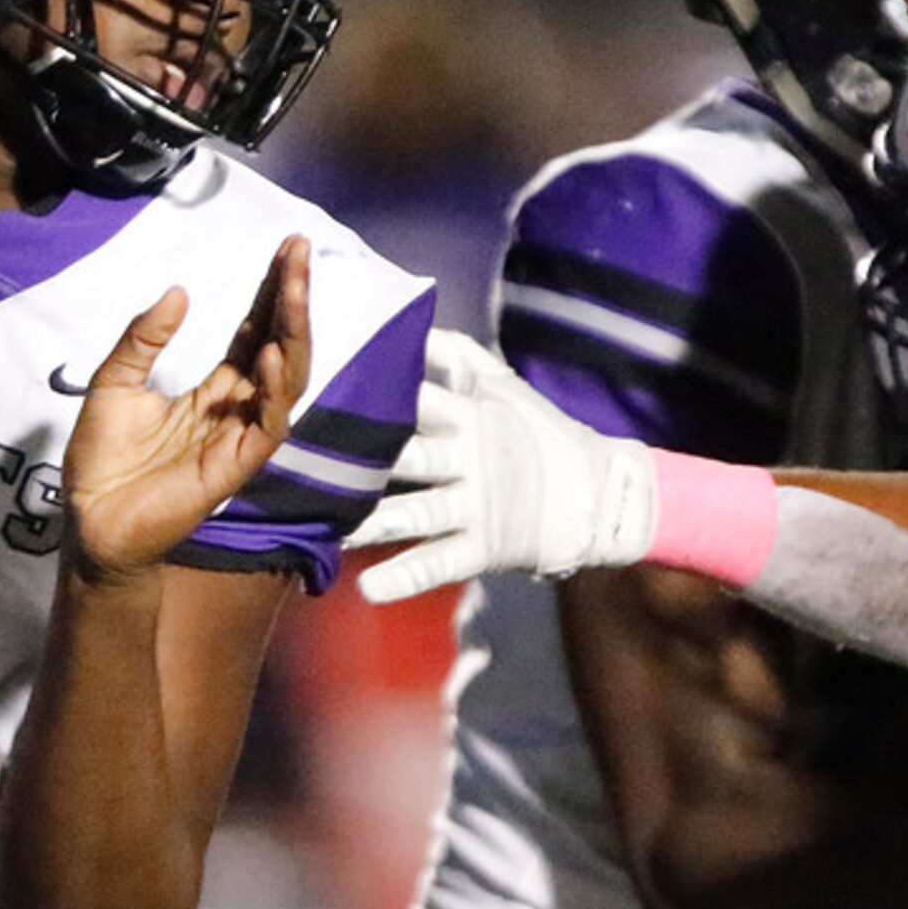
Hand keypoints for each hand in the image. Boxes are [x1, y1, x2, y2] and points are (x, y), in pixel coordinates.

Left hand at [62, 236, 309, 579]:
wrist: (88, 519)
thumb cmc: (101, 461)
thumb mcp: (114, 382)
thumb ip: (143, 340)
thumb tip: (179, 292)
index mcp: (212, 390)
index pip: (254, 332)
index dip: (270, 292)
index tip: (285, 248)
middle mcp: (235, 409)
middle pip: (278, 346)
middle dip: (291, 299)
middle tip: (297, 250)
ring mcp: (238, 437)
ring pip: (285, 381)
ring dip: (293, 334)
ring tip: (293, 290)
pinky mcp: (233, 466)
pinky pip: (267, 425)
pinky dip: (273, 389)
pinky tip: (271, 353)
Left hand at [351, 332, 656, 603]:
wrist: (600, 495)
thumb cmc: (539, 434)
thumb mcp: (505, 388)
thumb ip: (460, 356)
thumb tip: (417, 318)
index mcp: (472, 416)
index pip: (421, 400)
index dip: (379, 394)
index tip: (328, 389)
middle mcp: (470, 459)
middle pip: (410, 457)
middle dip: (362, 460)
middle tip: (308, 462)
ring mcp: (476, 506)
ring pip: (415, 513)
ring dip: (370, 525)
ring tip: (329, 533)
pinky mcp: (483, 548)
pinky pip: (439, 564)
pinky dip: (405, 578)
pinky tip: (368, 589)